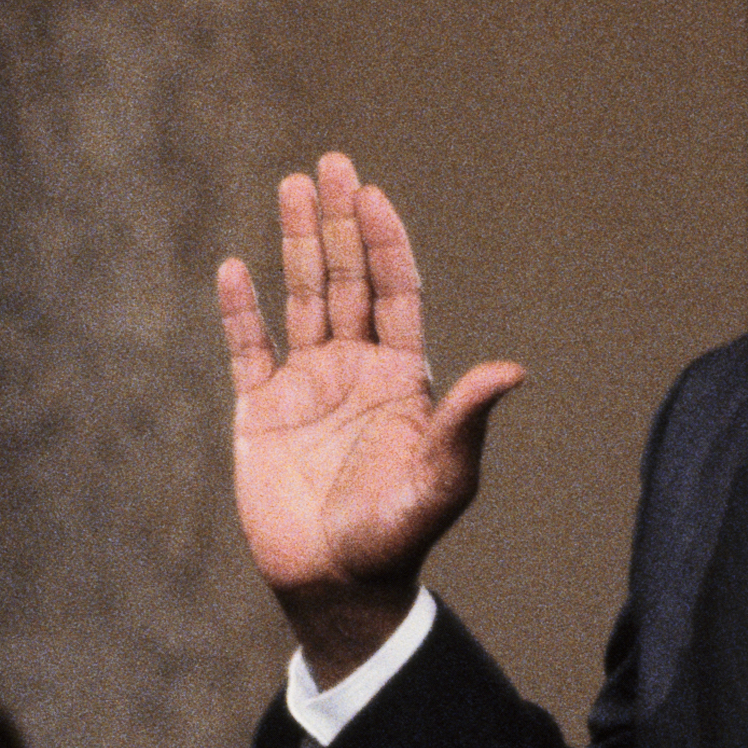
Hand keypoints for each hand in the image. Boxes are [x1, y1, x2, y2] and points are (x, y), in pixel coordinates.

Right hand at [218, 155, 524, 681]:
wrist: (337, 585)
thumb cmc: (397, 536)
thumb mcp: (442, 479)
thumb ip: (466, 420)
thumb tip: (513, 369)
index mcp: (402, 377)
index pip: (395, 291)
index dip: (386, 241)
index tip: (373, 193)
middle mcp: (355, 369)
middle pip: (348, 279)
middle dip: (341, 221)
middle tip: (332, 162)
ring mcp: (306, 386)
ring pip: (301, 298)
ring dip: (298, 244)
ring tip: (292, 186)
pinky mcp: (260, 411)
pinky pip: (248, 348)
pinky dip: (240, 309)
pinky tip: (235, 267)